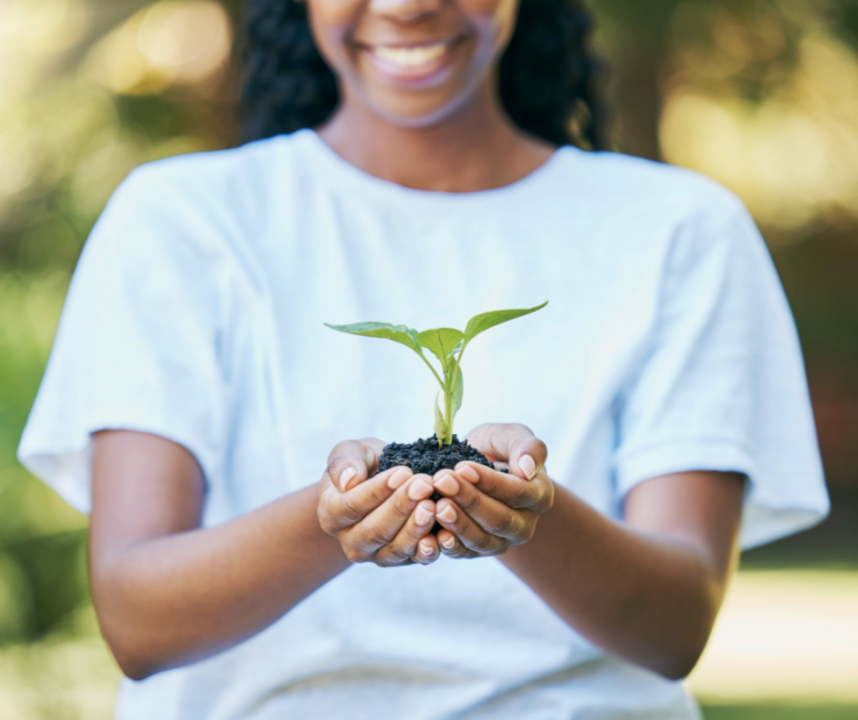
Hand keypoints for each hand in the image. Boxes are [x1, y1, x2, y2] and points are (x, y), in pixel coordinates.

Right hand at [317, 439, 440, 565]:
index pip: (352, 506)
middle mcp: (350, 541)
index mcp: (331, 514)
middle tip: (424, 485)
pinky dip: (429, 549)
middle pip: (374, 531)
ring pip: (395, 548)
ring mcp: (376, 555)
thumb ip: (344, 463)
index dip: (378, 490)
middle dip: (401, 507)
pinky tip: (443, 534)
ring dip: (416, 527)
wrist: (378, 483)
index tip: (403, 472)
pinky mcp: (402, 560)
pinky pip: (415, 559)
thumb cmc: (363, 465)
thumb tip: (349, 480)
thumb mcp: (350, 452)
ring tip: (433, 504)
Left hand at [430, 423, 553, 557]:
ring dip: (458, 523)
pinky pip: (464, 553)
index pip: (518, 493)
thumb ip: (527, 447)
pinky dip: (450, 546)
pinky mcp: (477, 551)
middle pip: (499, 519)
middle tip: (442, 481)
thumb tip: (528, 469)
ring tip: (437, 505)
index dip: (490, 482)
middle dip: (469, 500)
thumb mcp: (510, 436)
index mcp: (539, 495)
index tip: (462, 466)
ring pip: (482, 540)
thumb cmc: (496, 449)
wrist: (474, 469)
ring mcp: (501, 541)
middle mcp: (524, 524)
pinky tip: (435, 534)